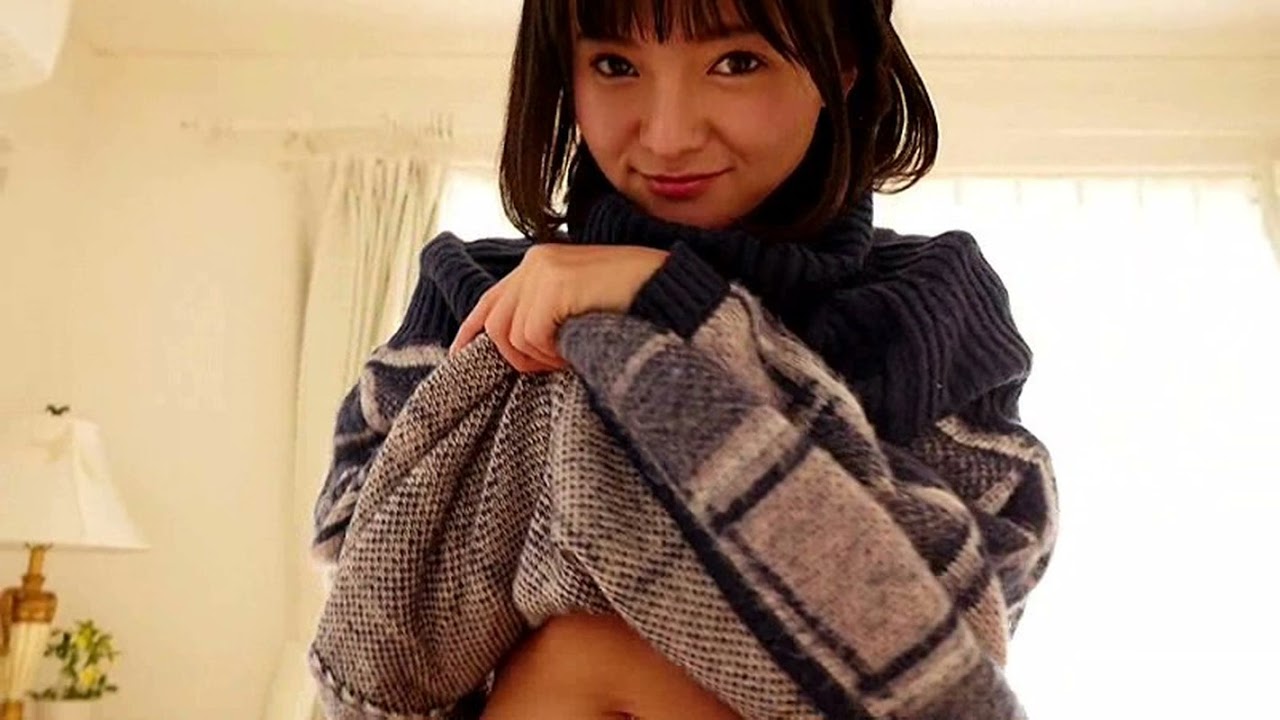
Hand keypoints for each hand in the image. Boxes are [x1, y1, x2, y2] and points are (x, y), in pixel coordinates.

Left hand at [449, 244, 668, 372]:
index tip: (459, 355)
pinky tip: (577, 349)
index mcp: (540, 264)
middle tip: (554, 365)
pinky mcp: (553, 286)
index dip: (471, 330)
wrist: (670, 293)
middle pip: (494, 324)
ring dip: (538, 358)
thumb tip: (508, 347)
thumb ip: (546, 317)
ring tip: (571, 355)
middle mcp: (535, 262)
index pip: (491, 301)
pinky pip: (530, 337)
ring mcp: (543, 271)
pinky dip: (552, 354)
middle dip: (517, 357)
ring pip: (509, 336)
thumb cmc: (632, 308)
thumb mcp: (579, 310)